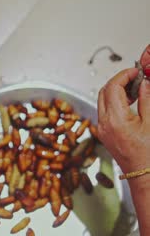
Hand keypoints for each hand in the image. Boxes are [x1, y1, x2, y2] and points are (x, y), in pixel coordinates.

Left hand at [97, 48, 149, 173]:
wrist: (144, 174)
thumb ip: (147, 99)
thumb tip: (144, 83)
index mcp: (115, 119)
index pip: (112, 87)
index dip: (124, 75)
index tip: (135, 71)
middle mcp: (103, 123)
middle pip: (103, 91)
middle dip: (118, 81)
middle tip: (135, 78)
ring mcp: (101, 129)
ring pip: (102, 100)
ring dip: (116, 91)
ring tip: (136, 89)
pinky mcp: (103, 133)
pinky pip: (104, 111)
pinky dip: (114, 102)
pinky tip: (130, 102)